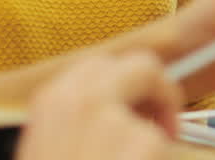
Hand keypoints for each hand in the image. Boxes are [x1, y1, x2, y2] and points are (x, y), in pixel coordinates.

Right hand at [16, 52, 180, 159]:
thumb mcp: (49, 149)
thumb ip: (77, 122)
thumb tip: (118, 112)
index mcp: (53, 101)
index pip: (102, 65)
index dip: (125, 84)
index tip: (133, 107)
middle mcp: (84, 99)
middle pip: (144, 66)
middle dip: (159, 92)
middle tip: (162, 127)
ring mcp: (117, 121)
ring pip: (157, 119)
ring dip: (154, 147)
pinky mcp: (145, 143)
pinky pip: (166, 148)